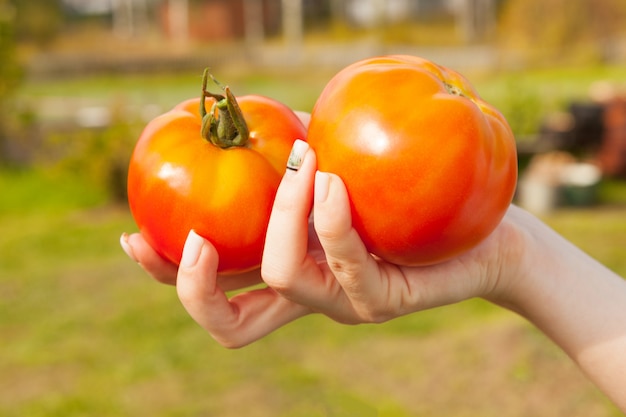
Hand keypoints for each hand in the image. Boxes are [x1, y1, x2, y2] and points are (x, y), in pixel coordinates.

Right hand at [138, 139, 529, 347]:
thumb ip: (290, 153)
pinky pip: (345, 266)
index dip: (168, 277)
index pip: (217, 292)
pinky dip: (328, 218)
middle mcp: (311, 298)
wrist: (484, 229)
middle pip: (231, 327)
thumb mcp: (336, 164)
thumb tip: (241, 115)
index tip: (134, 236)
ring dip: (278, 215)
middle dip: (193, 286)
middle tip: (190, 235)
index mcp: (290, 271)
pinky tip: (328, 178)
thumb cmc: (407, 191)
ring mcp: (345, 305)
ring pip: (285, 280)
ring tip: (299, 163)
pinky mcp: (384, 299)